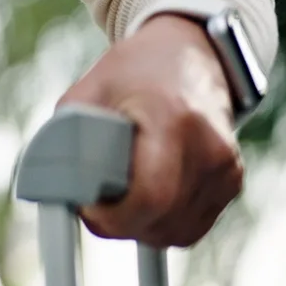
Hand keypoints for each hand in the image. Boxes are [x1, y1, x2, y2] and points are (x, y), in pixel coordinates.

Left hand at [55, 12, 243, 246]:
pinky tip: (143, 200)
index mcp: (172, 119)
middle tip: (93, 205)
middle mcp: (209, 146)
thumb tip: (53, 188)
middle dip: (120, 223)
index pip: (152, 194)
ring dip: (142, 227)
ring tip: (116, 199)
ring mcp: (226, 166)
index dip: (114, 215)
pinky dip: (163, 222)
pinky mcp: (232, 180)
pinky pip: (192, 225)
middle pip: (163, 220)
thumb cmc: (132, 71)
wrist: (190, 54)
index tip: (86, 206)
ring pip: (178, 231)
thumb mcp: (88, 92)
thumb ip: (66, 138)